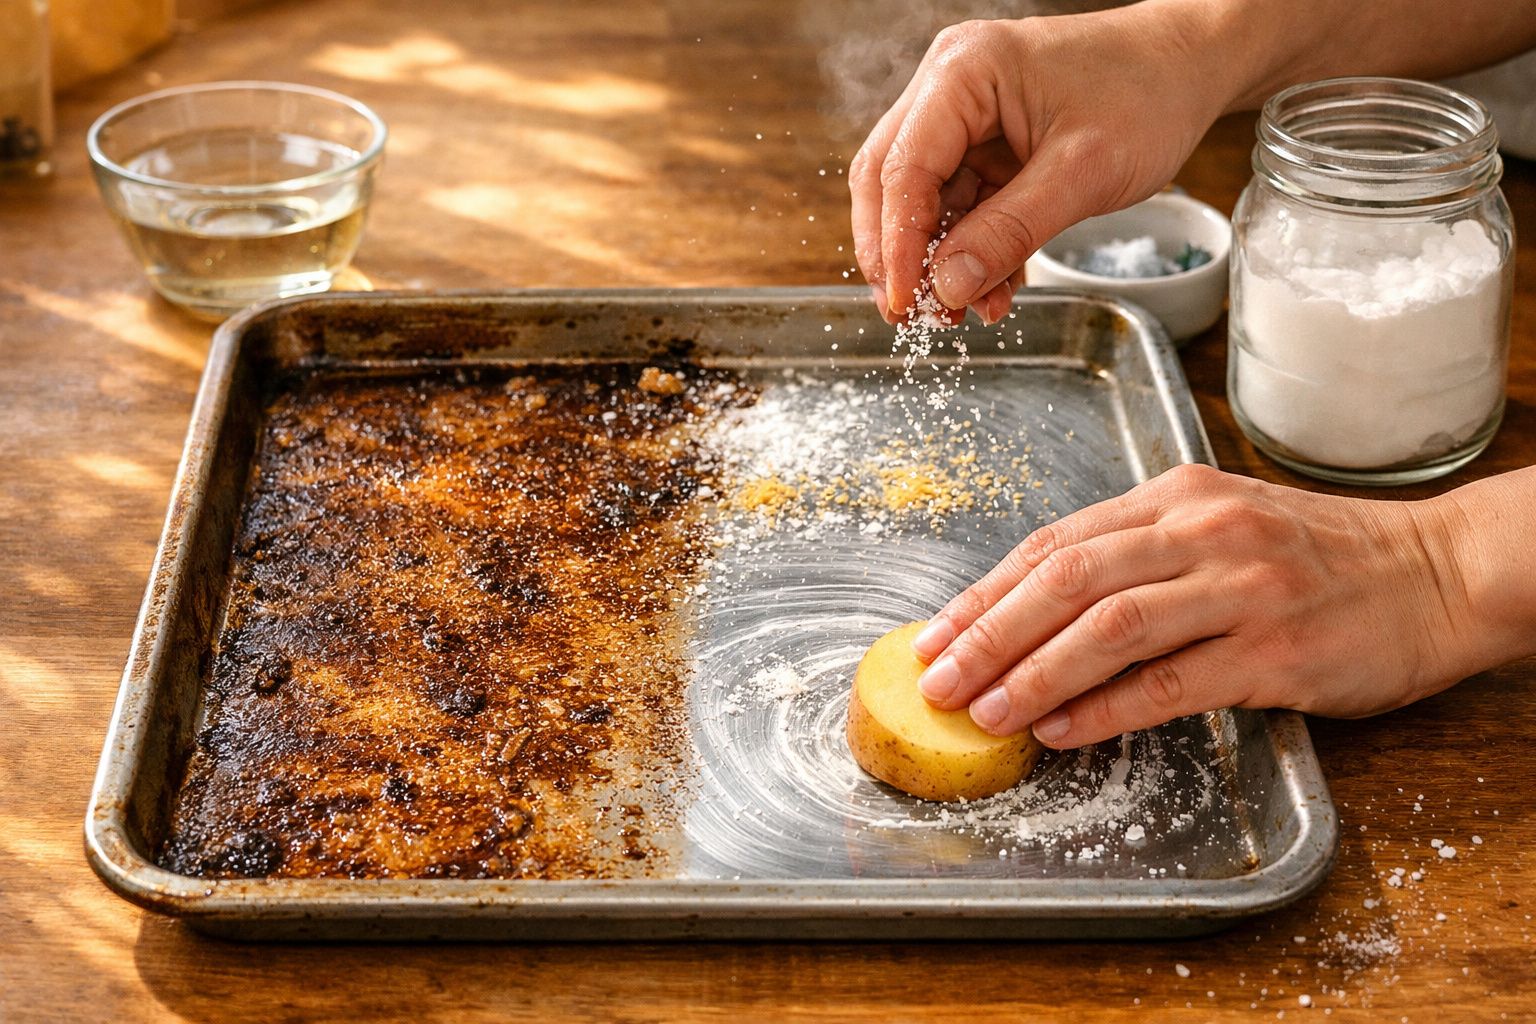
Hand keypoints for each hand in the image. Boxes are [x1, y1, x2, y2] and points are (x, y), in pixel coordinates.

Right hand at [848, 5, 1226, 324]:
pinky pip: (961, 206)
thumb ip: (1010, 232)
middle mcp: (949, 88)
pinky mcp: (985, 145)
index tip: (905, 302)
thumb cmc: (1149, 94)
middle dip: (900, 254)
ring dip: (940, 261)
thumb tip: (947, 286)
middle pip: (891, 181)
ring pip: (924, 201)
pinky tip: (993, 289)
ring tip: (965, 312)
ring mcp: (964, 117)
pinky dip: (971, 251)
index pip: (902, 168)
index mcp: (964, 73)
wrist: (1191, 67)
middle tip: (913, 315)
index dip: (896, 243)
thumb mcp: (1083, 172)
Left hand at [909, 464, 1480, 746]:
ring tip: (986, 710)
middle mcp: (1202, 532)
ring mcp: (1240, 589)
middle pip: (1067, 579)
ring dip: (1034, 673)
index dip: (985, 592)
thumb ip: (1136, 554)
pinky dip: (1106, 709)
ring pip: (1110, 627)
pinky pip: (1170, 682)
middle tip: (937, 679)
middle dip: (988, 634)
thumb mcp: (1219, 525)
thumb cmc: (1317, 558)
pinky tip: (1061, 730)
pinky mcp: (1275, 650)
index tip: (935, 634)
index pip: (1055, 543)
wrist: (1437, 574)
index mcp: (1176, 496)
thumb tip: (1036, 609)